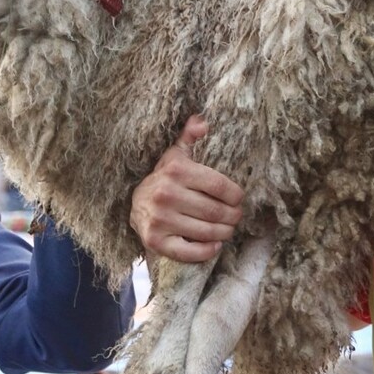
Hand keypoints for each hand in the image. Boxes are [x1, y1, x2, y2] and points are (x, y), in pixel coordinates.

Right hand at [130, 115, 242, 262]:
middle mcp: (166, 194)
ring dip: (225, 233)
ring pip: (207, 231)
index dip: (236, 195)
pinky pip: (190, 251)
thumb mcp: (176, 155)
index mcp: (176, 170)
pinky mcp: (155, 241)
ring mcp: (160, 219)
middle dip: (233, 216)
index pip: (219, 185)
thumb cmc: (165, 179)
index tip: (238, 199)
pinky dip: (207, 251)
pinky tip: (215, 245)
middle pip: (216, 211)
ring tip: (228, 229)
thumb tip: (202, 121)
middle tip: (236, 216)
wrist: (134, 205)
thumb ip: (190, 137)